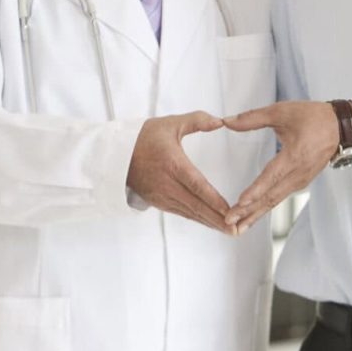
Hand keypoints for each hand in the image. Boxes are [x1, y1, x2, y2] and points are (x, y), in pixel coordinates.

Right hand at [127, 111, 235, 232]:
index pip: (196, 185)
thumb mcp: (171, 124)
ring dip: (209, 222)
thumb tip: (220, 121)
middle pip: (195, 205)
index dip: (213, 200)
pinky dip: (197, 219)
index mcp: (172, 164)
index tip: (229, 210)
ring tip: (228, 230)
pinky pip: (181, 212)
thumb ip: (197, 120)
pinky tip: (211, 223)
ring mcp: (161, 195)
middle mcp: (167, 183)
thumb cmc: (144, 138)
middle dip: (217, 219)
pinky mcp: (158, 202)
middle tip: (235, 229)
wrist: (116, 154)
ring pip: (190, 212)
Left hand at [223, 100, 338, 232]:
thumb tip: (228, 121)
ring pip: (275, 200)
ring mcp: (301, 180)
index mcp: (294, 156)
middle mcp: (298, 173)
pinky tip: (254, 215)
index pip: (271, 177)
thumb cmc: (313, 117)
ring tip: (239, 227)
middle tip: (230, 222)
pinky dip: (266, 208)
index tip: (240, 202)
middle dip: (249, 211)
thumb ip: (252, 118)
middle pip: (271, 196)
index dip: (255, 191)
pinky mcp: (301, 182)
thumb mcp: (282, 111)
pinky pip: (280, 197)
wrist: (340, 127)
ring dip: (256, 214)